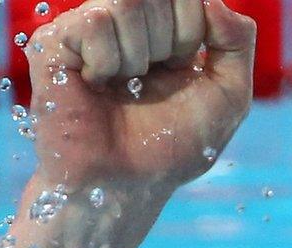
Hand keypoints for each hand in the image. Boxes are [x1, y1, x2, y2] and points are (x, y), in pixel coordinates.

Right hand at [26, 0, 256, 197]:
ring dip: (137, 56)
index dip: (192, 33)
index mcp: (164, 23)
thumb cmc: (173, 145)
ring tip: (122, 86)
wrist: (127, 184)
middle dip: (167, 44)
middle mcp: (123, 18)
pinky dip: (106, 61)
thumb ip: (237, 40)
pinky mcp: (53, 42)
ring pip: (125, 2)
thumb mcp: (228, 95)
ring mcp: (86, 26)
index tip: (178, 70)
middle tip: (146, 83)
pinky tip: (96, 85)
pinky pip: (94, 21)